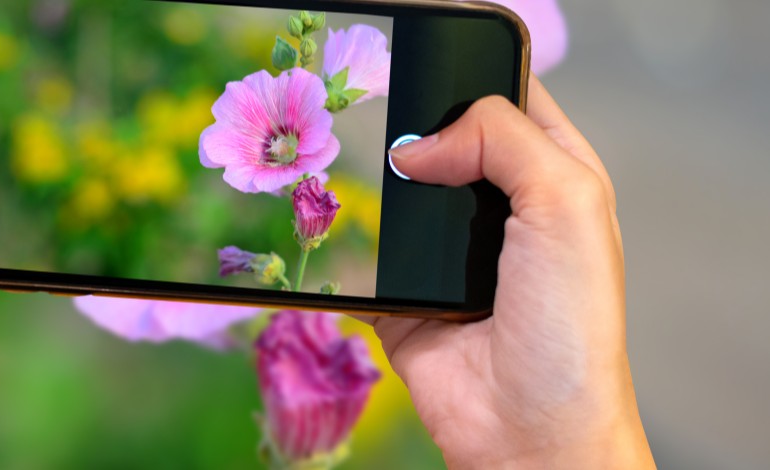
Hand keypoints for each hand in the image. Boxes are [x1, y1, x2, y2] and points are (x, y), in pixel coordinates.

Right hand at [367, 79, 653, 466]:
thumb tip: (419, 144)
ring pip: (395, 200)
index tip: (430, 82)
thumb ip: (501, 141)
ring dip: (374, 196)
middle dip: (412, 139)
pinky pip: (361, 263)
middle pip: (443, 145)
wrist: (526, 431)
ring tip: (350, 183)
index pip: (508, 105)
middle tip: (386, 140)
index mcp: (552, 180)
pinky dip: (344, 254)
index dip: (472, 88)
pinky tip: (333, 239)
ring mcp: (449, 257)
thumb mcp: (565, 206)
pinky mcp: (403, 299)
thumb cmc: (570, 330)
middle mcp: (501, 213)